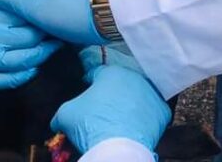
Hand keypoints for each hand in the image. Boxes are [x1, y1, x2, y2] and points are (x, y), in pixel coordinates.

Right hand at [0, 0, 59, 89]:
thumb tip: (19, 1)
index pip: (28, 16)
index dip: (44, 15)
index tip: (57, 10)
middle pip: (32, 39)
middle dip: (49, 34)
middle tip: (63, 29)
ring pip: (25, 61)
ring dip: (43, 55)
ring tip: (55, 48)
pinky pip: (7, 81)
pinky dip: (23, 77)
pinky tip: (32, 69)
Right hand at [51, 65, 170, 152]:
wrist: (118, 149)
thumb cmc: (91, 126)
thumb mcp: (66, 114)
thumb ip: (63, 110)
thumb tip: (58, 119)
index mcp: (110, 72)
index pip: (96, 74)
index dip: (88, 85)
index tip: (86, 94)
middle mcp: (134, 77)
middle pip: (118, 84)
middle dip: (110, 95)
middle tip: (102, 111)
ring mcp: (151, 93)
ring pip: (137, 96)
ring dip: (129, 104)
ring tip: (119, 120)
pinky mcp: (162, 111)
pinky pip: (152, 111)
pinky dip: (145, 118)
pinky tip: (135, 126)